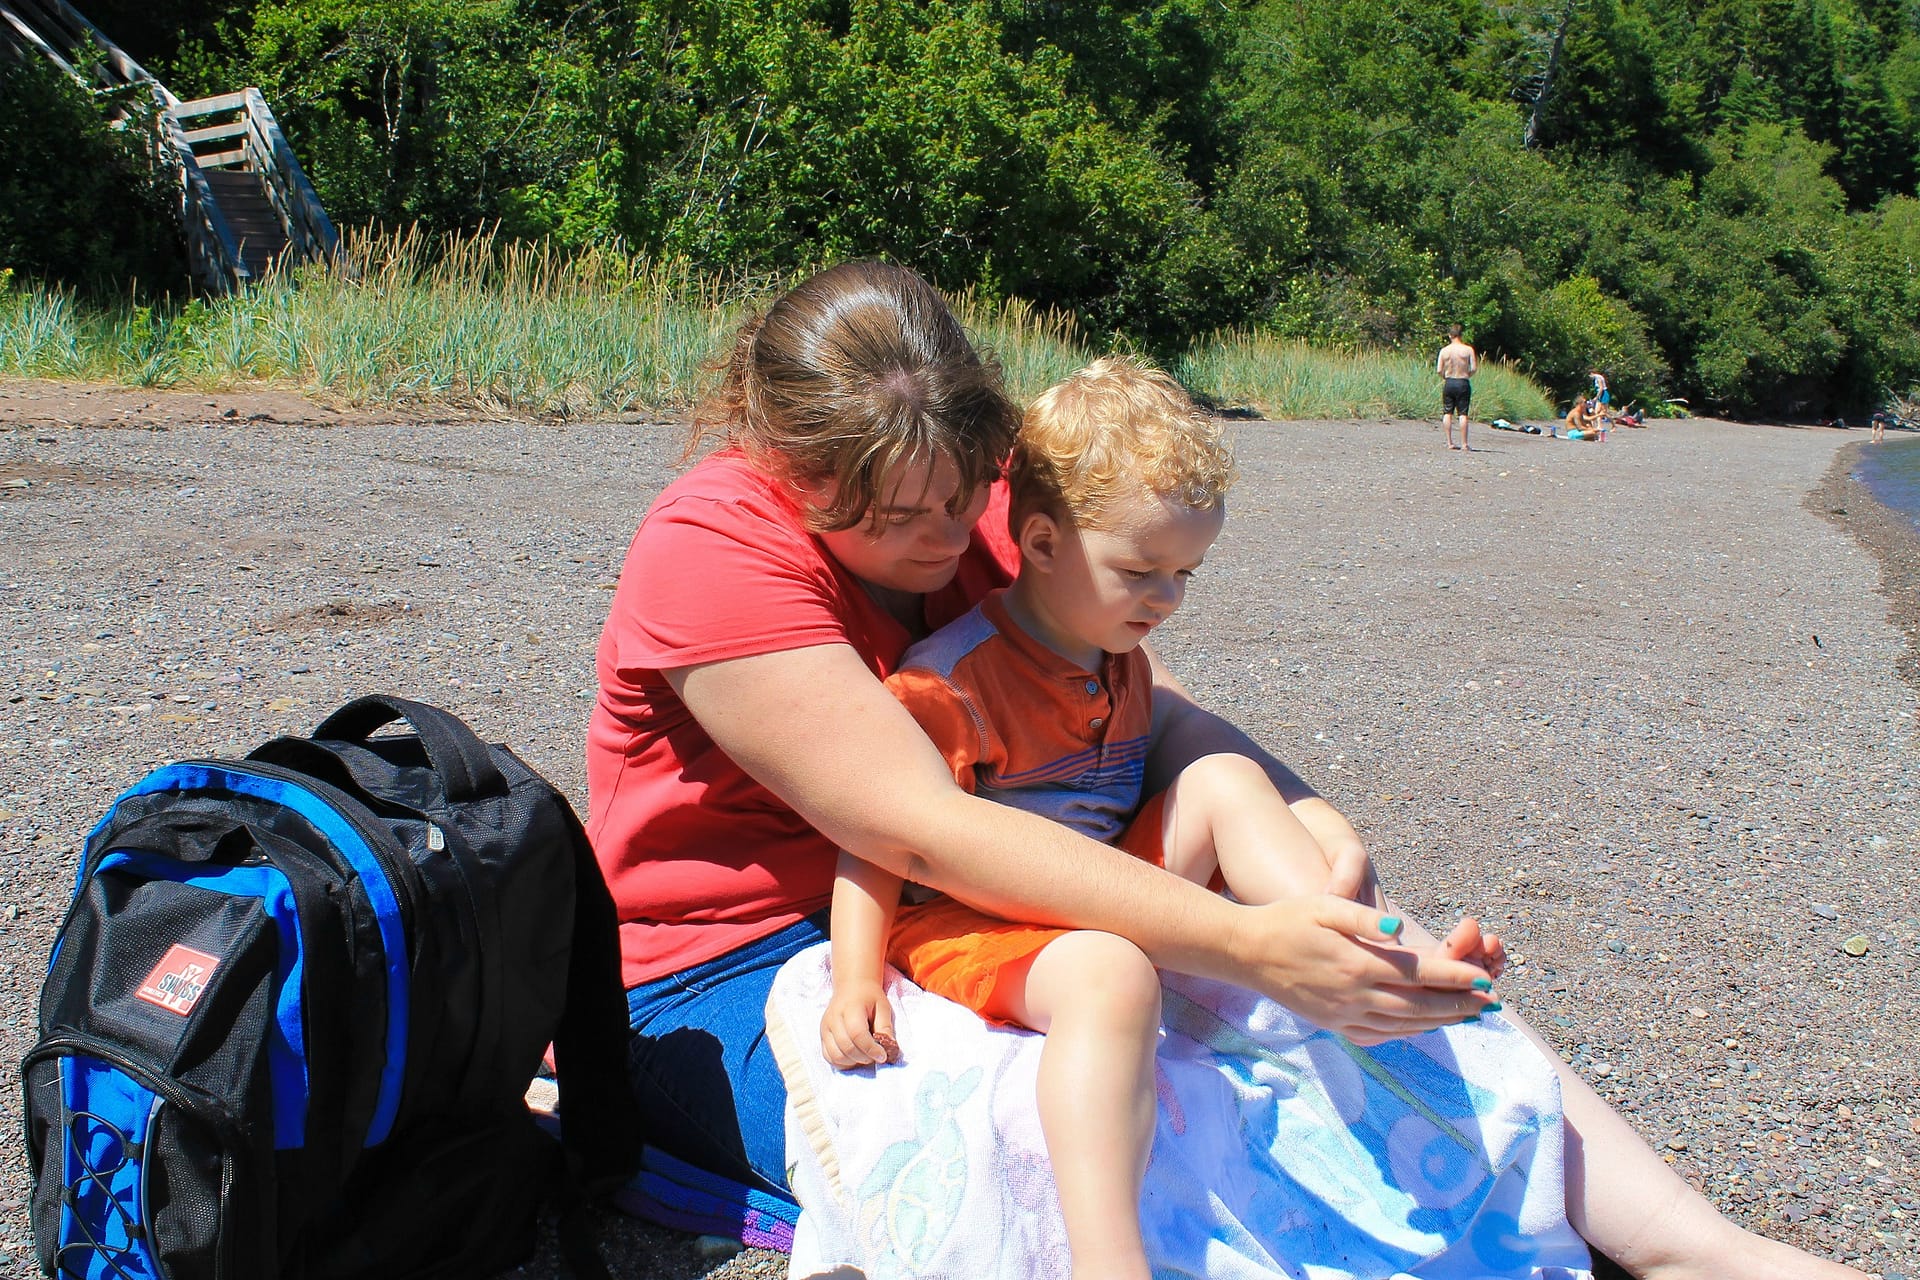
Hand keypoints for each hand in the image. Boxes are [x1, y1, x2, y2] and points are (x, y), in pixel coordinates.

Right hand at [820, 978, 898, 1069]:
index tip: (883, 1056)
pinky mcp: (822, 1035)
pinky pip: (828, 1056)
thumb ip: (885, 1028)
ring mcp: (825, 1027)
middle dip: (864, 1057)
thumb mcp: (883, 1007)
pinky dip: (842, 1062)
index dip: (871, 1049)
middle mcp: (834, 1018)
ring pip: (836, 1055)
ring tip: (866, 1056)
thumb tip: (889, 1050)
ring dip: (853, 1062)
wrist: (851, 986)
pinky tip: (854, 1058)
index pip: (857, 1034)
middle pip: (846, 1047)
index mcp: (851, 1008)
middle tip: (876, 1056)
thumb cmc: (869, 997)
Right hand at [1227, 896, 1495, 1044]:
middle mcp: (1353, 995)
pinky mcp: (1334, 1024)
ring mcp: (1343, 1014)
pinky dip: (1409, 1033)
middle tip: (1491, 1004)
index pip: (1419, 973)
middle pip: (1419, 1006)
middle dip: (1459, 1006)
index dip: (1455, 977)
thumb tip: (1399, 928)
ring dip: (1439, 1022)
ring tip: (1467, 1016)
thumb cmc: (1286, 919)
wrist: (1244, 952)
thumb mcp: (1322, 905)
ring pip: (1404, 1025)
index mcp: (1356, 963)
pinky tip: (1423, 1026)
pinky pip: (1381, 1035)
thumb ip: (1362, 916)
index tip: (1485, 979)